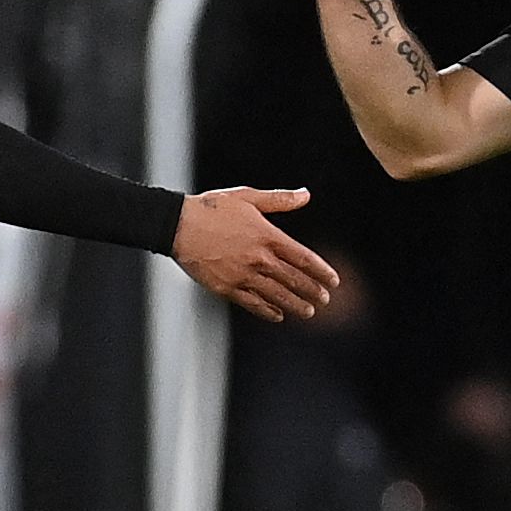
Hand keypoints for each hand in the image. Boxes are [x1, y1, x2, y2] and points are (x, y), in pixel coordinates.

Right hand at [172, 188, 339, 322]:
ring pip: (276, 295)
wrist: (177, 225)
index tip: (333, 281)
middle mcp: (258, 258)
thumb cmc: (212, 207)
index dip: (321, 271)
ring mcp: (243, 275)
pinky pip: (252, 303)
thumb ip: (279, 200)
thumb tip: (306, 195)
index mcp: (267, 236)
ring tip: (308, 312)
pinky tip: (278, 315)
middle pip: (293, 280)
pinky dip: (268, 311)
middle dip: (312, 291)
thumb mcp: (247, 197)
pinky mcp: (226, 288)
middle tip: (325, 300)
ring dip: (295, 305)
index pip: (303, 258)